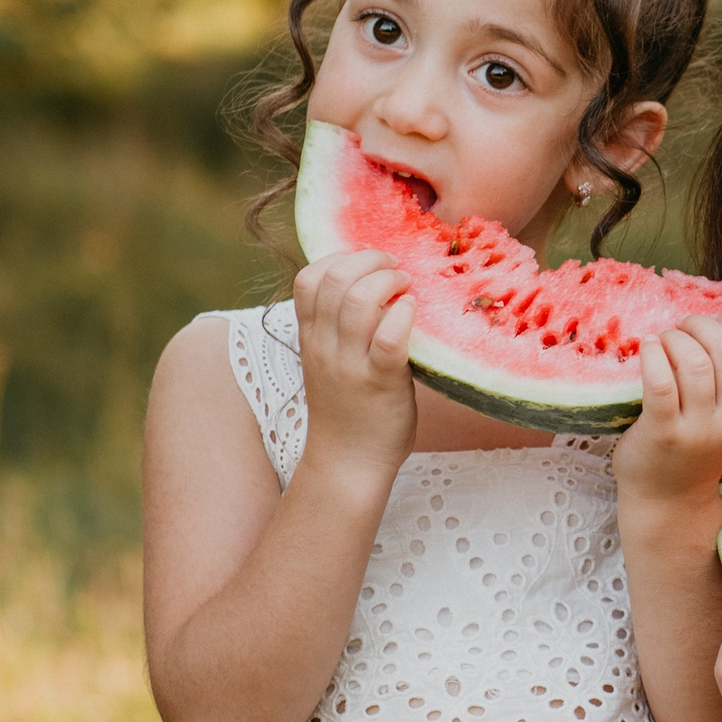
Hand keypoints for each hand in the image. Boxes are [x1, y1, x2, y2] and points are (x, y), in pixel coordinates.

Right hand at [292, 250, 416, 477]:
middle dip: (370, 260)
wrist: (348, 463)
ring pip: (359, 301)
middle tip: (396, 268)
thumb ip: (342, 327)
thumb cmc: (349, 408)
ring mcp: (350, 365)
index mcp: (311, 337)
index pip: (308, 278)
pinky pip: (389, 338)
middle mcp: (325, 346)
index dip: (339, 258)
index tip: (368, 264)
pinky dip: (403, 315)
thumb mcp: (331, 360)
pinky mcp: (380, 383)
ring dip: (389, 281)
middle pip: (335, 280)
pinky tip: (413, 312)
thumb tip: (377, 286)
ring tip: (407, 286)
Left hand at [619, 315, 721, 504]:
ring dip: (674, 338)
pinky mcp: (664, 434)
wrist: (668, 498)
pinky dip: (652, 355)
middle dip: (701, 326)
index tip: (712, 324)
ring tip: (663, 340)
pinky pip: (661, 382)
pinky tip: (647, 348)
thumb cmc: (699, 447)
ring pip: (694, 363)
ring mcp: (699, 430)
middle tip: (682, 327)